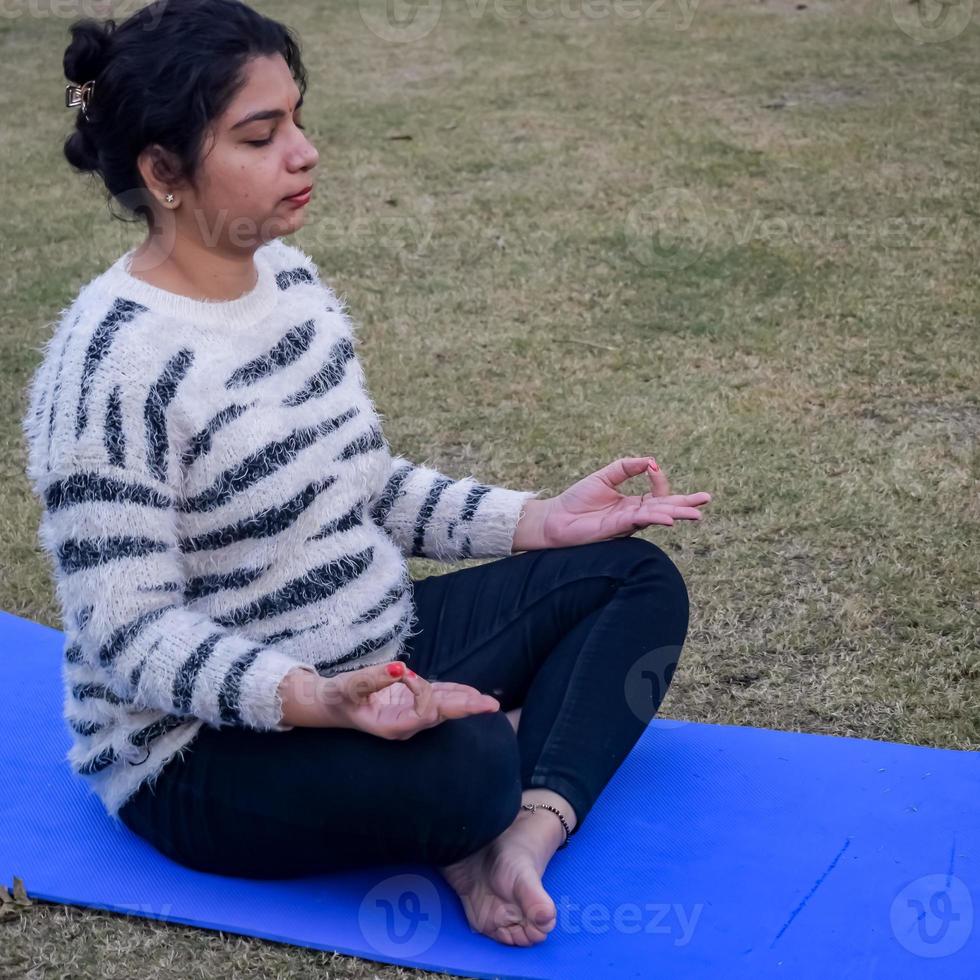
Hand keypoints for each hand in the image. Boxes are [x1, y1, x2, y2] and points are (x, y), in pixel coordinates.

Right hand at [330, 662, 500, 739]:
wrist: (334, 704)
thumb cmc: (339, 697)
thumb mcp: (349, 686)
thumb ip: (373, 679)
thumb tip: (400, 668)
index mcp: (392, 725)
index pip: (421, 713)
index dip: (423, 693)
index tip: (406, 674)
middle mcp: (406, 723)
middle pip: (440, 714)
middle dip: (465, 708)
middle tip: (490, 705)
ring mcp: (411, 714)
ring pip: (443, 707)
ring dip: (465, 702)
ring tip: (488, 702)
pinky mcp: (413, 702)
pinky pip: (439, 698)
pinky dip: (455, 694)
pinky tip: (473, 694)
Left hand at [532, 456, 711, 548]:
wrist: (555, 519)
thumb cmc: (576, 500)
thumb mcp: (604, 476)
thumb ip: (627, 467)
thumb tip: (651, 461)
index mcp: (632, 504)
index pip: (658, 494)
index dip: (660, 480)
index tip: (654, 469)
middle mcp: (634, 515)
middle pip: (666, 508)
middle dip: (686, 504)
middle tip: (706, 499)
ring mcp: (627, 523)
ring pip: (657, 516)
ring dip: (677, 514)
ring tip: (697, 514)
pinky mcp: (617, 528)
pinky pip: (640, 522)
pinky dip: (655, 518)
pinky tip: (668, 517)